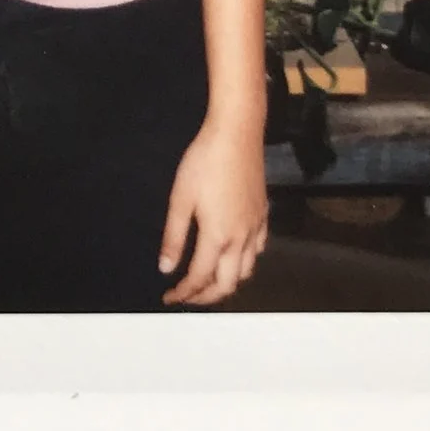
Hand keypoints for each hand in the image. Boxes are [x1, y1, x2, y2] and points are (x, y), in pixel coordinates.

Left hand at [160, 115, 269, 305]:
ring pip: (247, 270)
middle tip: (187, 296)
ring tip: (209, 280)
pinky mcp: (264, 213)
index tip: (169, 297)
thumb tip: (166, 268)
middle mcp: (241, 238)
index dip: (183, 293)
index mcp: (217, 236)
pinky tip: (234, 254)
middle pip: (228, 284)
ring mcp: (256, 227)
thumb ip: (174, 237)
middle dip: (206, 297)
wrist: (236, 133)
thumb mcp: (180, 199)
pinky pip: (259, 249)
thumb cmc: (205, 162)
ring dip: (228, 282)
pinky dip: (246, 261)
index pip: (200, 278)